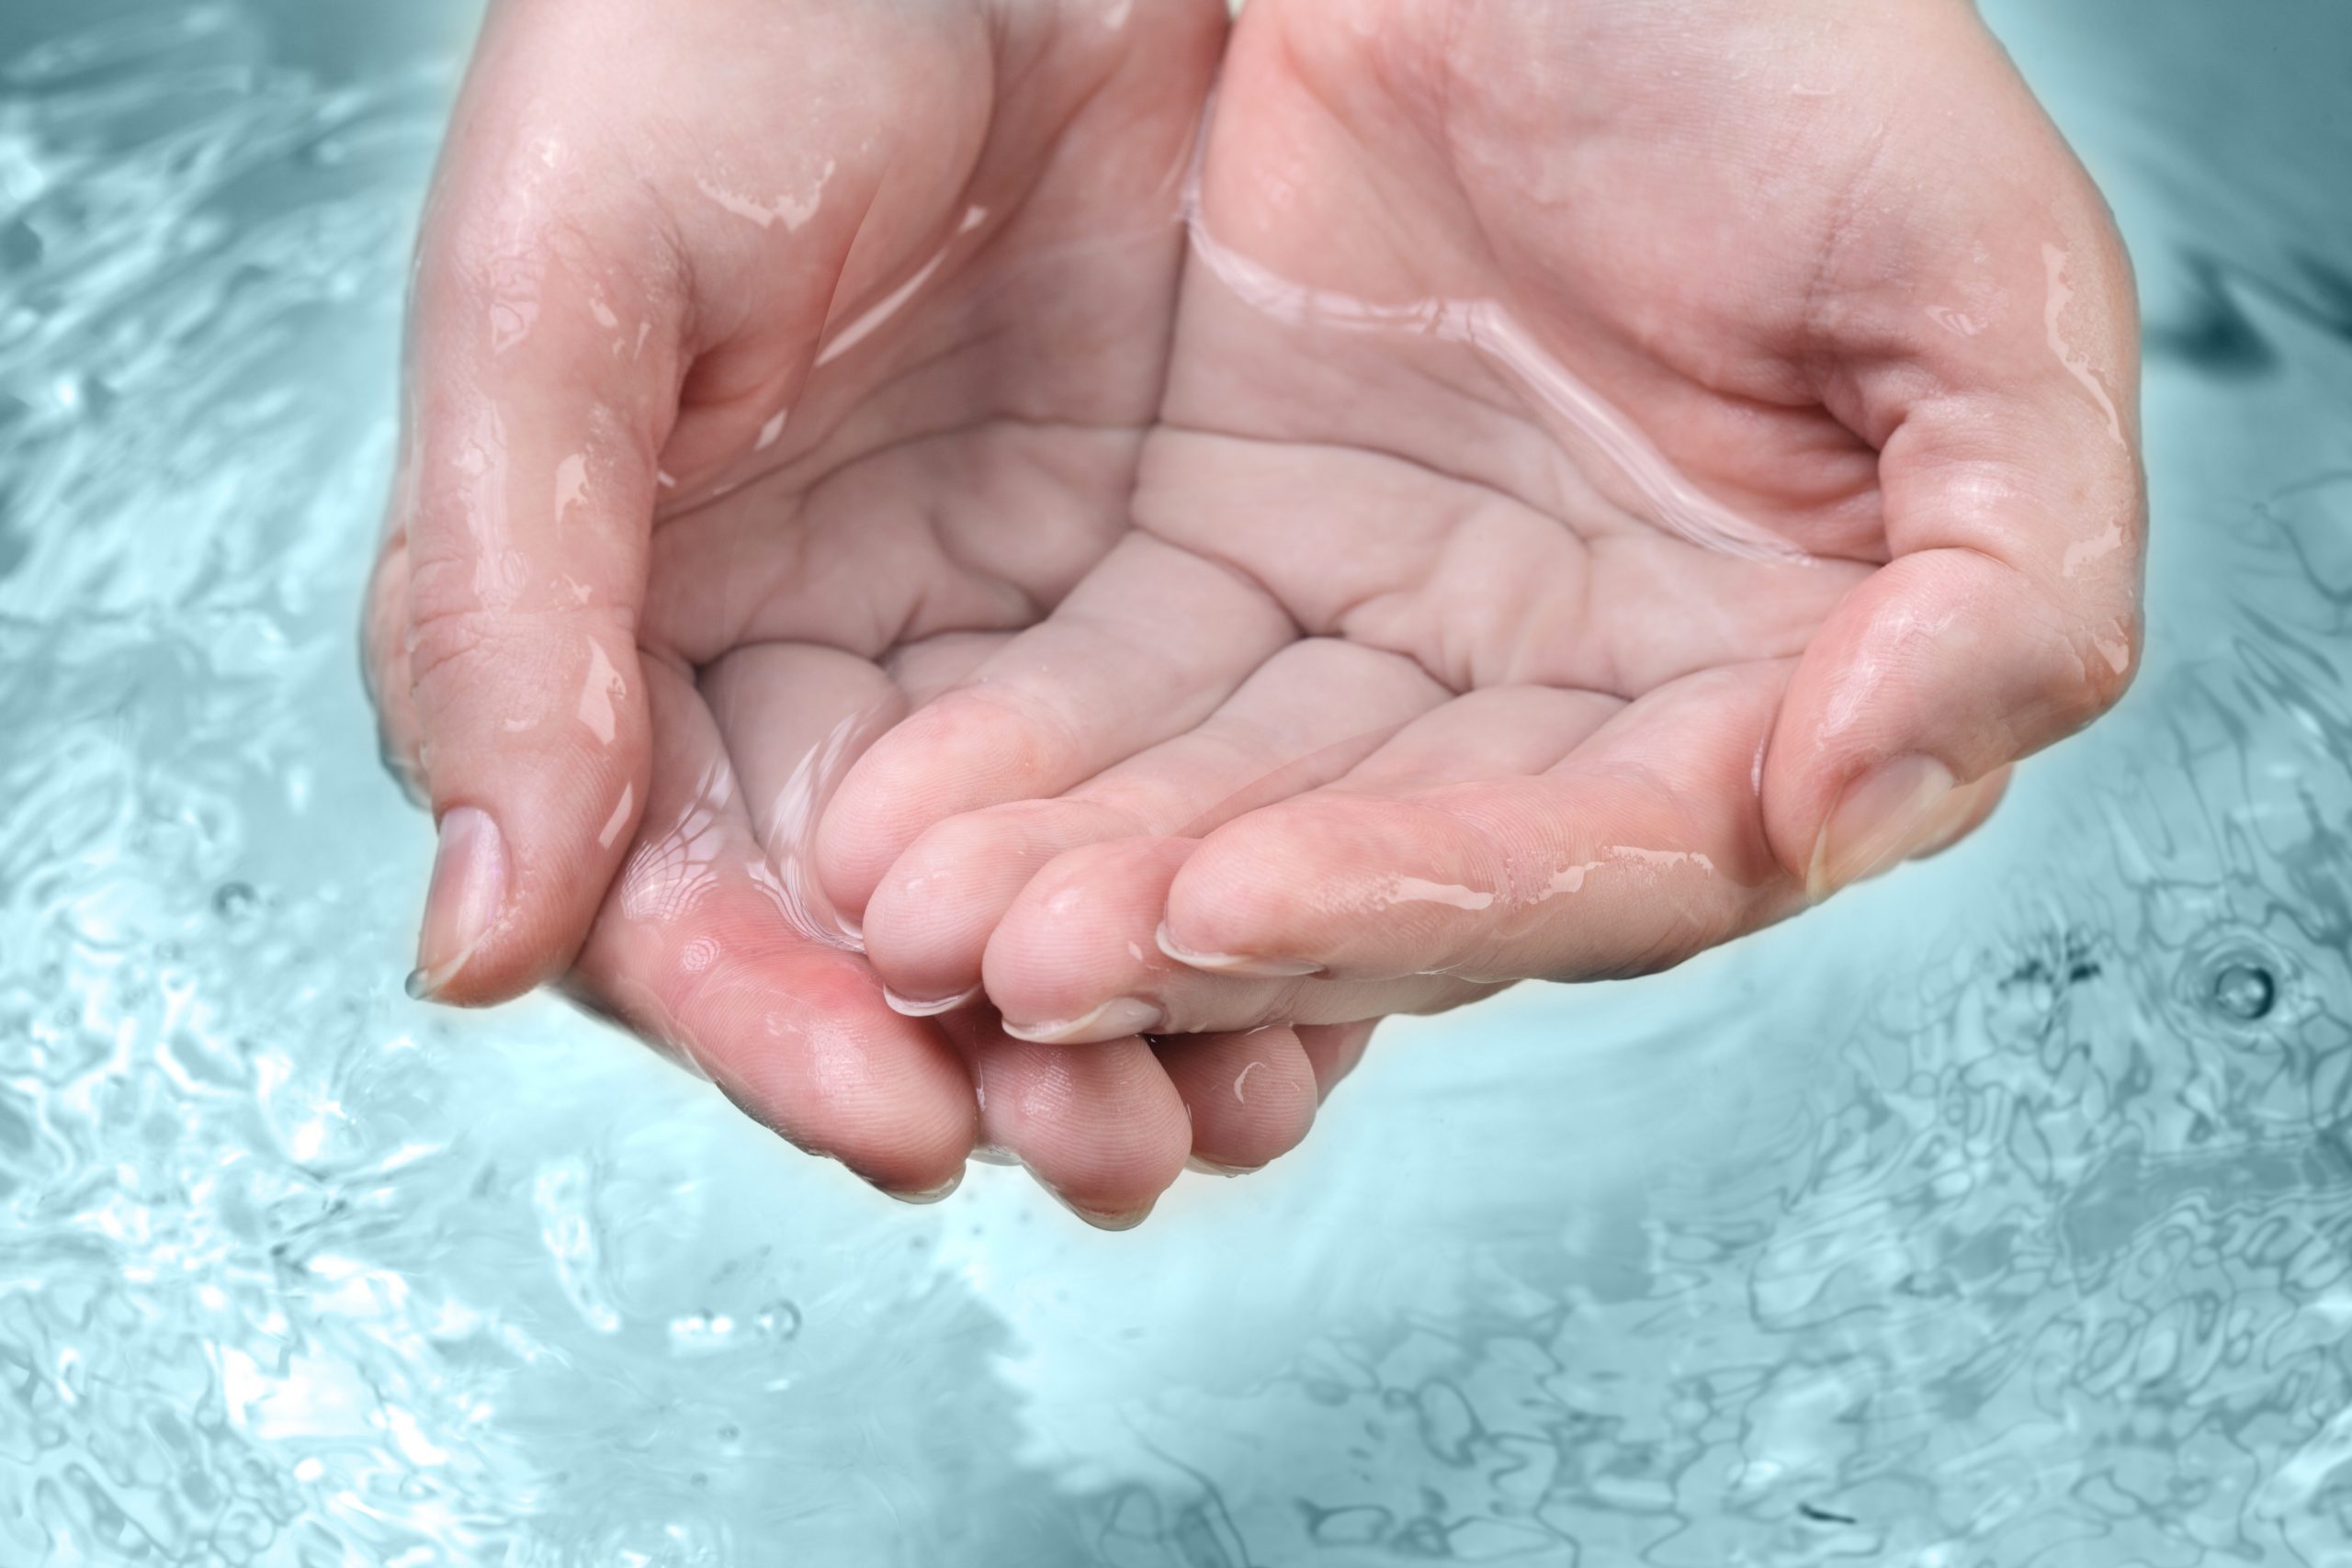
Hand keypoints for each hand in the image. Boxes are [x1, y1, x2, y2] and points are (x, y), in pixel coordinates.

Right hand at [364, 0, 1368, 1216]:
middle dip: (988, 1067)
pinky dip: (1263, 898)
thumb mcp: (575, 275)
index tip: (889, 1108)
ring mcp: (1022, 636)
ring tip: (1215, 1113)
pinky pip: (1227, 790)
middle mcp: (835, 656)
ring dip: (1140, 1029)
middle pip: (889, 943)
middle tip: (1091, 1153)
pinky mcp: (1201, 591)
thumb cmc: (744, 13)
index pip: (684, 892)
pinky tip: (1313, 984)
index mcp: (646, 619)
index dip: (773, 1019)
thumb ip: (503, 600)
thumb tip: (472, 943)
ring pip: (1068, 896)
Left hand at [819, 0, 2144, 1039]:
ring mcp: (1387, 642)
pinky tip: (915, 813)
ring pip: (1229, 821)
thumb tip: (1872, 792)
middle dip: (1208, 940)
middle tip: (1033, 959)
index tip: (1246, 902)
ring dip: (1083, 890)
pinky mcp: (1225, 566)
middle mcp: (1561, 696)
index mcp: (1750, 674)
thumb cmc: (1772, 41)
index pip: (1599, 864)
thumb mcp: (1975, 275)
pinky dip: (1020, 770)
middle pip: (1386, 885)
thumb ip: (2013, 571)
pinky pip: (1113, 704)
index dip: (1432, 900)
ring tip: (934, 914)